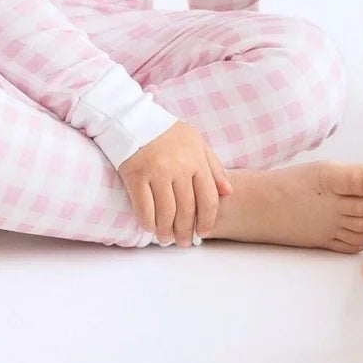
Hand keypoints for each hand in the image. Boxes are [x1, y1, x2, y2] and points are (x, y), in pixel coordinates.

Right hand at [119, 122, 232, 245]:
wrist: (134, 119)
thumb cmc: (168, 133)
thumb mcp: (197, 142)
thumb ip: (214, 167)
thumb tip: (228, 192)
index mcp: (196, 160)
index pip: (208, 199)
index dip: (207, 221)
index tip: (203, 233)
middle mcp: (179, 168)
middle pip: (187, 210)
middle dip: (186, 232)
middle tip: (184, 243)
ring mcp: (157, 173)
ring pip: (166, 213)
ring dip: (167, 232)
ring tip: (167, 239)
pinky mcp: (136, 177)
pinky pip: (144, 208)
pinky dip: (149, 223)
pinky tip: (151, 228)